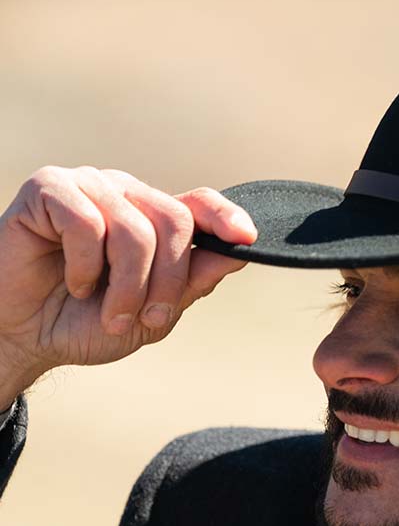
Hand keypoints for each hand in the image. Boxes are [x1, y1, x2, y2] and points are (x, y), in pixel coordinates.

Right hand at [0, 165, 256, 397]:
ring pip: (135, 229)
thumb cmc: (86, 324)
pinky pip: (87, 224)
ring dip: (126, 286)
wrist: (24, 338)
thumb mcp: (152, 315)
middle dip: (168, 281)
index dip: (226, 216)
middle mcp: (125, 195)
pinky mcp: (48, 189)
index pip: (199, 203)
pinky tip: (72, 282)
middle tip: (147, 318)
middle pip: (176, 221)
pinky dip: (84, 267)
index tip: (247, 239)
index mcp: (153, 218)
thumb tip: (238, 253)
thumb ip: (192, 283)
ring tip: (109, 313)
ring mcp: (88, 187)